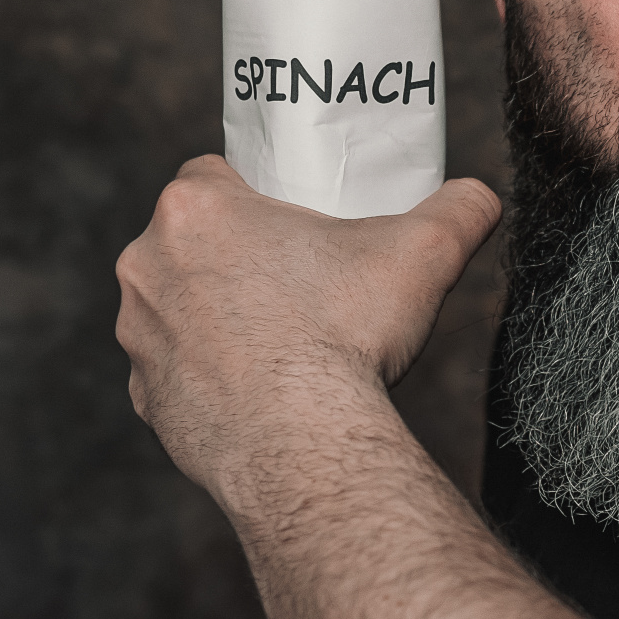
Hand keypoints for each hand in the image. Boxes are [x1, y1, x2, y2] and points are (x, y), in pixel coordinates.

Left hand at [115, 155, 501, 502]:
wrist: (303, 446)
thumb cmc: (346, 338)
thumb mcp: (425, 253)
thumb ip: (459, 209)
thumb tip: (481, 196)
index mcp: (196, 211)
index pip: (211, 173)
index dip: (255, 191)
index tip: (293, 219)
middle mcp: (146, 264)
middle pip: (193, 242)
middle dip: (238, 255)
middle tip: (298, 281)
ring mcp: (137, 335)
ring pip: (178, 307)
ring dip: (218, 316)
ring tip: (283, 340)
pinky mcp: (143, 397)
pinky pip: (175, 373)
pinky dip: (210, 378)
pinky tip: (261, 391)